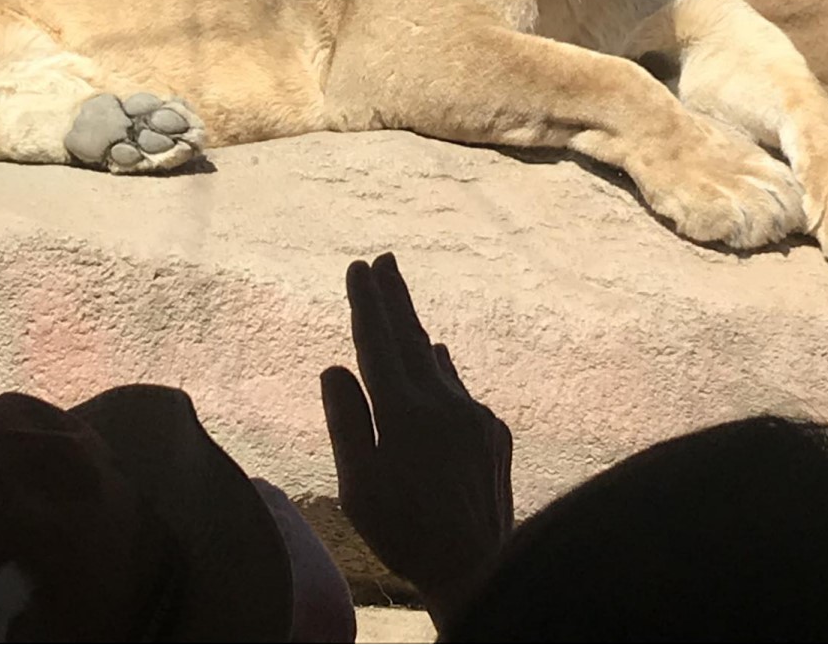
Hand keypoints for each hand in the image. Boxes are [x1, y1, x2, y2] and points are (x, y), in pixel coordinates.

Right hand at [320, 253, 513, 625]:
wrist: (481, 568)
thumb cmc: (405, 534)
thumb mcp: (358, 487)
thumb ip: (346, 422)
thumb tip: (333, 368)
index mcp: (403, 411)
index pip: (376, 342)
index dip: (365, 302)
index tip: (357, 267)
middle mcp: (443, 401)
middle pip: (412, 336)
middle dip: (395, 295)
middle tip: (384, 260)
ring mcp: (473, 415)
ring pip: (439, 364)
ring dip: (417, 334)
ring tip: (403, 308)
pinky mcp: (494, 432)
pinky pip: (460, 393)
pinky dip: (442, 376)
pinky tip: (437, 365)